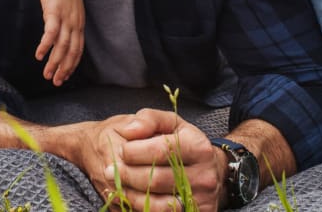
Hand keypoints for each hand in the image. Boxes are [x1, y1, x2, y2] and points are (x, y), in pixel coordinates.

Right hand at [35, 0, 84, 85]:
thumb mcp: (68, 8)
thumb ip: (65, 22)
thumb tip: (58, 35)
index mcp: (79, 23)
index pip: (78, 49)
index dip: (72, 64)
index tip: (65, 76)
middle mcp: (75, 23)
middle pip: (71, 52)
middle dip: (64, 69)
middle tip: (56, 82)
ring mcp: (66, 18)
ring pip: (62, 46)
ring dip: (54, 62)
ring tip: (47, 74)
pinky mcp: (54, 11)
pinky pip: (50, 33)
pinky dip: (45, 46)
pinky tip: (39, 55)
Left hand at [97, 109, 221, 210]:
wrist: (212, 170)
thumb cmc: (184, 142)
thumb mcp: (170, 122)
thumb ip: (149, 119)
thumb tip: (129, 130)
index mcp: (198, 146)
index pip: (161, 150)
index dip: (136, 151)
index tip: (122, 150)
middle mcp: (205, 175)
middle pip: (157, 179)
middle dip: (128, 175)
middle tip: (109, 170)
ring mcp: (203, 199)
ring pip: (159, 203)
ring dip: (131, 195)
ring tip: (116, 184)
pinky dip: (144, 208)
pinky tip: (132, 198)